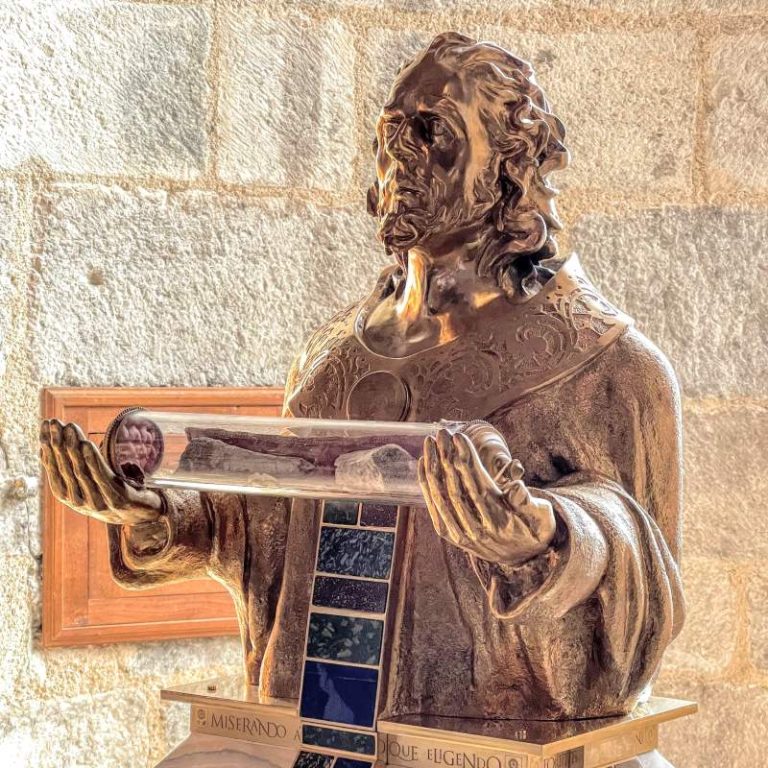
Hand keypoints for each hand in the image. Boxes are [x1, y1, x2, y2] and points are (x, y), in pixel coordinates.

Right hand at [40, 419, 162, 524]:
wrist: (142, 512)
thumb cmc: (113, 491)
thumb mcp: (88, 481)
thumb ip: (74, 467)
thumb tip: (52, 444)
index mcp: (68, 496)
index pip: (53, 469)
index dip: (48, 447)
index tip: (46, 425)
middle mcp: (79, 502)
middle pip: (65, 468)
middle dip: (59, 443)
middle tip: (56, 422)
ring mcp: (98, 502)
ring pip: (81, 471)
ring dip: (74, 447)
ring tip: (70, 428)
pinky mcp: (117, 500)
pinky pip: (102, 478)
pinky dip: (93, 460)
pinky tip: (87, 445)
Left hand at [418, 428, 555, 564]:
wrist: (522, 560)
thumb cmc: (532, 529)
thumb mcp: (541, 517)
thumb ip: (529, 502)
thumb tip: (518, 488)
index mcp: (499, 520)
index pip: (478, 484)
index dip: (466, 459)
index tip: (458, 437)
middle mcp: (476, 528)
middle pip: (455, 486)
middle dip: (447, 456)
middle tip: (442, 432)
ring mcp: (460, 533)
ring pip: (441, 495)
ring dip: (433, 466)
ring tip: (429, 441)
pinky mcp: (449, 534)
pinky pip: (434, 506)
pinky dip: (426, 484)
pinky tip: (423, 462)